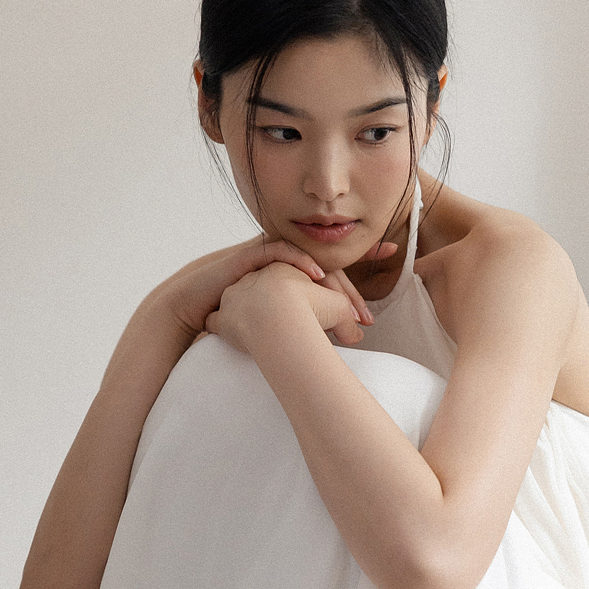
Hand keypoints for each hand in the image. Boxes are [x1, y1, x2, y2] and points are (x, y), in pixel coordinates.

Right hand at [160, 234, 395, 342]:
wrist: (193, 306)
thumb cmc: (235, 315)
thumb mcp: (280, 322)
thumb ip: (312, 325)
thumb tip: (350, 339)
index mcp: (294, 270)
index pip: (335, 265)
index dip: (365, 257)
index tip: (394, 252)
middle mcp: (285, 258)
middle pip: (328, 264)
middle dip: (352, 289)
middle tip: (368, 315)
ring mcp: (268, 253)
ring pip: (309, 258)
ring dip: (332, 281)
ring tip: (348, 306)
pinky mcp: (251, 252)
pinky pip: (281, 249)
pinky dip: (301, 261)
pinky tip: (318, 276)